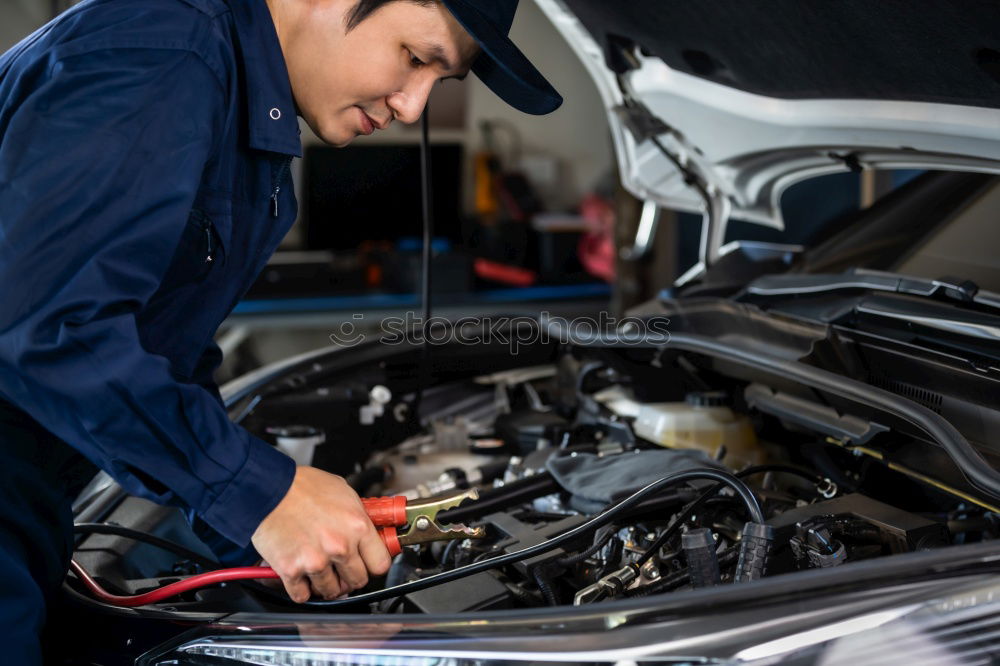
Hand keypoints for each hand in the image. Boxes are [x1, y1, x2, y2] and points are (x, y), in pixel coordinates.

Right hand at [251, 466, 391, 601]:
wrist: (267, 488)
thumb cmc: (302, 486)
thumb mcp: (343, 492)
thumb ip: (358, 515)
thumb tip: (369, 528)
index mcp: (357, 526)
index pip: (380, 563)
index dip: (373, 565)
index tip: (368, 564)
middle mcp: (340, 546)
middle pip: (358, 581)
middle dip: (350, 577)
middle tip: (341, 569)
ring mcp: (316, 560)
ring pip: (331, 591)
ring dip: (325, 584)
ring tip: (318, 569)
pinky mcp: (291, 570)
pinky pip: (302, 595)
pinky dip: (301, 590)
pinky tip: (301, 577)